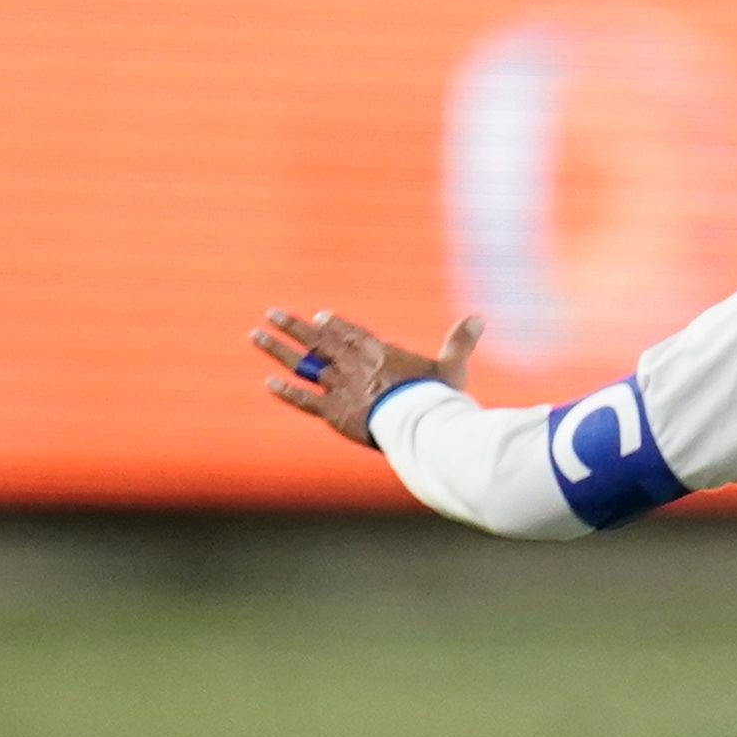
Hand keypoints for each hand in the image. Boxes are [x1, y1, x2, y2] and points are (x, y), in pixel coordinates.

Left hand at [250, 306, 482, 446]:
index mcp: (378, 352)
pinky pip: (304, 399)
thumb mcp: (453, 367)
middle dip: (293, 326)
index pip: (350, 333)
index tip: (318, 318)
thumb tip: (479, 317)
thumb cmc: (437, 396)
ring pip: (303, 364)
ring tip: (256, 336)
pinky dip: (287, 392)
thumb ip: (461, 342)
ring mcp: (339, 387)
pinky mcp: (333, 411)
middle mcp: (353, 364)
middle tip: (271, 313)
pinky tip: (270, 383)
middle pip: (318, 341)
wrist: (419, 423)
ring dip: (278, 349)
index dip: (334, 326)